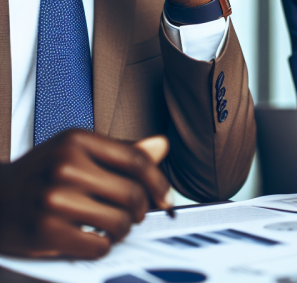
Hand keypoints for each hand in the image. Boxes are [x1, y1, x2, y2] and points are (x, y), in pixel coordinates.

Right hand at [0, 130, 171, 258]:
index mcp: (77, 140)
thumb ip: (121, 151)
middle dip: (140, 210)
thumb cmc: (41, 173)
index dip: (158, 181)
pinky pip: (99, 246)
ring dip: (121, 230)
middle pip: (131, 193)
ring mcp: (54, 198)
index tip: (165, 197)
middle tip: (133, 214)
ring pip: (119, 222)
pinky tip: (91, 238)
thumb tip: (162, 146)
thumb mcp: (78, 150)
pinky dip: (102, 246)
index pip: (135, 159)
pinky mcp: (46, 231)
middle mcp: (66, 165)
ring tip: (110, 225)